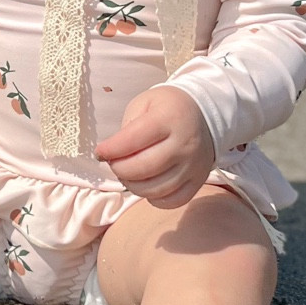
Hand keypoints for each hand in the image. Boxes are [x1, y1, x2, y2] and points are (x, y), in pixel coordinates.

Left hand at [95, 86, 215, 207]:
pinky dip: (153, 198)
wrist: (205, 115)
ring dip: (133, 185)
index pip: (132, 140)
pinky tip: (147, 185)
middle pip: (143, 168)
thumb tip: (113, 154)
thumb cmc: (168, 108)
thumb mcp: (144, 103)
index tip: (100, 152)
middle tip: (114, 163)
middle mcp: (184, 144)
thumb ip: (127, 126)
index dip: (110, 150)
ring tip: (128, 174)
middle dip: (119, 169)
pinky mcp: (199, 181)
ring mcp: (193, 165)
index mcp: (168, 119)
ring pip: (155, 189)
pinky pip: (172, 201)